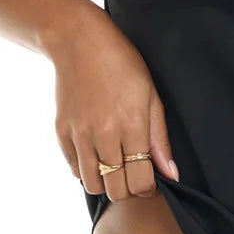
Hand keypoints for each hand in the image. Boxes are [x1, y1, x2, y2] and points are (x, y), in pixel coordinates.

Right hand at [46, 8, 180, 198]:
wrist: (79, 42)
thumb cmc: (122, 64)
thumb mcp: (151, 96)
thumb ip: (159, 139)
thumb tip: (171, 174)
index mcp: (132, 125)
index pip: (140, 183)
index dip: (148, 187)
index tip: (149, 176)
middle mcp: (104, 135)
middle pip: (117, 191)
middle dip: (128, 187)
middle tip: (133, 171)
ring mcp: (79, 135)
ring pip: (93, 186)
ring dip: (106, 181)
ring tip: (114, 164)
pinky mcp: (61, 133)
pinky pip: (74, 170)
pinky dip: (86, 169)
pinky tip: (96, 151)